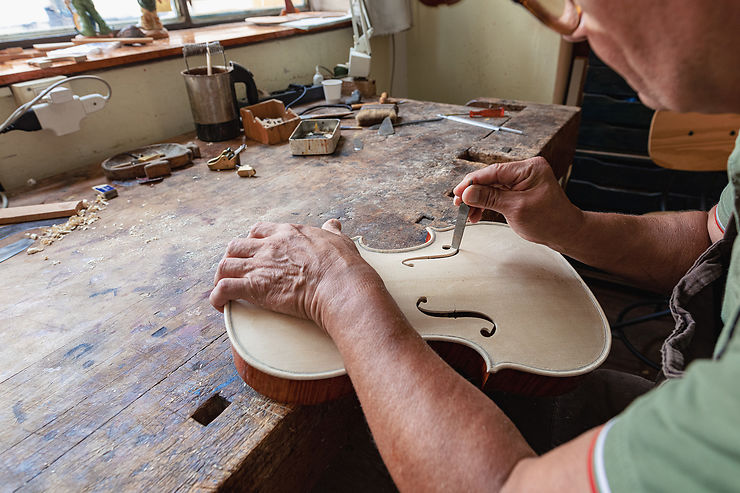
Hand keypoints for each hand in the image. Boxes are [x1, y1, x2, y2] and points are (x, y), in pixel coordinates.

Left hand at [209, 219, 384, 331]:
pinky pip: (224, 288)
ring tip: (223, 289)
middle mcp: (269, 246)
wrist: (340, 285)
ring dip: (221, 277)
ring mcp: (259, 265)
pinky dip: (218, 297)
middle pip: (236, 245)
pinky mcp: (254, 287)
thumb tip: (333, 224)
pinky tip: (221, 305)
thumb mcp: (339, 240)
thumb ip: (332, 231)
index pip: (258, 230)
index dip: (252, 241)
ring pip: (225, 265)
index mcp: (288, 233)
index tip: (253, 252)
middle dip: (232, 258)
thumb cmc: (343, 266)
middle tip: (237, 272)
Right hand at [452, 157, 583, 249]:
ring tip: (468, 214)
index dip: (472, 182)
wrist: (565, 233)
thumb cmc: (550, 220)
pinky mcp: (518, 190)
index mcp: (529, 168)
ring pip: (491, 187)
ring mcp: (522, 180)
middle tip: (459, 205)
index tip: (458, 193)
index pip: (493, 171)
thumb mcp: (516, 209)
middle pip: (490, 178)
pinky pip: (497, 194)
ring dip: (478, 200)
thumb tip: (468, 192)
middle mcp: (525, 171)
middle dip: (473, 193)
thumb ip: (490, 198)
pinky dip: (486, 203)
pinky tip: (477, 213)